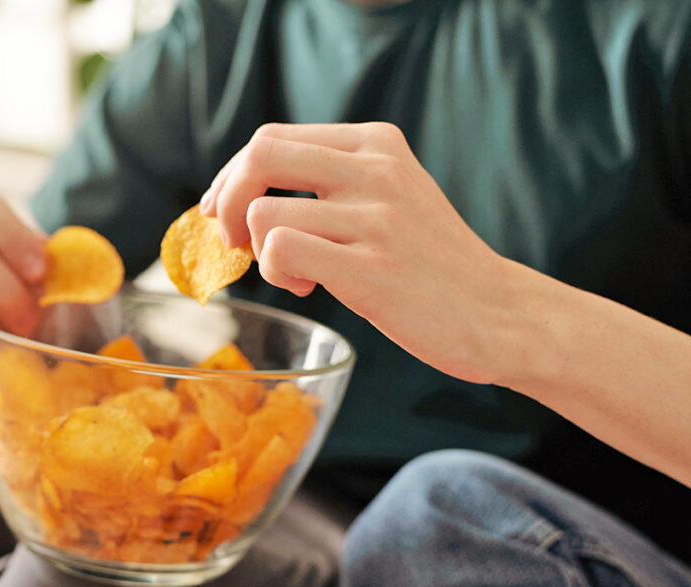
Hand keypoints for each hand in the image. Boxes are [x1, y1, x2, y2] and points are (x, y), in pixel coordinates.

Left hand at [199, 123, 518, 385]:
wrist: (498, 314)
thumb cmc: (431, 263)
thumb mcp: (391, 196)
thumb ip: (331, 182)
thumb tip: (240, 196)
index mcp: (376, 145)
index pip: (271, 138)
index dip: (232, 176)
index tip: (222, 210)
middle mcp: (376, 170)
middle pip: (259, 155)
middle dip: (227, 200)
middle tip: (232, 240)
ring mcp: (375, 218)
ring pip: (264, 211)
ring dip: (259, 252)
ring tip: (295, 274)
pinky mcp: (371, 268)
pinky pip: (281, 249)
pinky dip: (275, 272)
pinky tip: (307, 286)